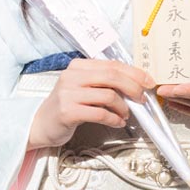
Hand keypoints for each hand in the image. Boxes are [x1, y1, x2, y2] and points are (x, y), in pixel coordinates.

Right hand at [28, 58, 153, 149]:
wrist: (41, 124)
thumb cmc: (67, 105)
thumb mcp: (83, 87)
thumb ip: (103, 82)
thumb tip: (135, 83)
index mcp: (78, 67)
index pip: (112, 65)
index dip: (134, 73)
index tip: (148, 82)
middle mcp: (72, 77)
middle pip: (112, 77)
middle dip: (133, 88)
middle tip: (141, 99)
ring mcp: (68, 94)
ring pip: (109, 96)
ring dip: (123, 107)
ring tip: (125, 115)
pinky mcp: (68, 112)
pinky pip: (100, 114)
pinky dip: (114, 119)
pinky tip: (117, 123)